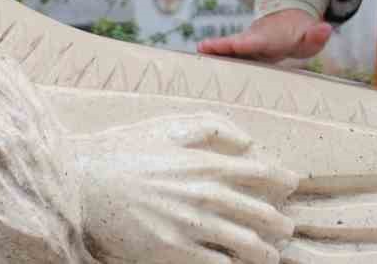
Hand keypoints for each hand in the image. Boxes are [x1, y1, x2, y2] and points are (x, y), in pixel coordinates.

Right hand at [76, 115, 297, 262]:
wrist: (84, 183)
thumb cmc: (125, 150)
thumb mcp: (169, 126)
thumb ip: (212, 129)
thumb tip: (246, 141)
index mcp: (205, 163)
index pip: (258, 173)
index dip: (280, 179)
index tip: (292, 183)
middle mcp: (205, 196)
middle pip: (256, 213)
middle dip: (277, 222)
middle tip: (287, 227)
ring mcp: (191, 227)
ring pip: (242, 244)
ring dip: (262, 251)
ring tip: (271, 256)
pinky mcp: (174, 252)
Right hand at [197, 8, 330, 61]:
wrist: (290, 24)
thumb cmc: (301, 32)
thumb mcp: (311, 33)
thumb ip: (317, 33)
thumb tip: (327, 28)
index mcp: (266, 38)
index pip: (251, 42)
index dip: (237, 44)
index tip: (222, 45)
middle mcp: (252, 41)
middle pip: (233, 45)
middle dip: (218, 47)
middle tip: (200, 49)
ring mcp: (246, 48)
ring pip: (227, 54)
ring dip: (212, 57)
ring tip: (194, 63)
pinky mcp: (244, 55)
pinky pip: (229, 60)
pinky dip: (217, 65)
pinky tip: (203, 75)